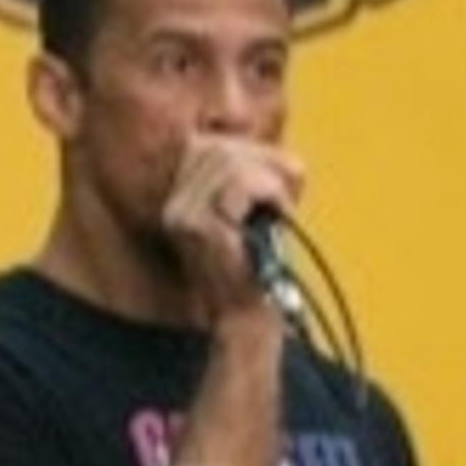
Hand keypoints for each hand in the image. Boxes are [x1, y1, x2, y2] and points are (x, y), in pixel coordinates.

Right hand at [158, 135, 306, 318]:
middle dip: (264, 160)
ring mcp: (184, 216)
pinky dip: (271, 191)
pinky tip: (282, 211)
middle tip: (290, 189)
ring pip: (229, 160)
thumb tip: (281, 159)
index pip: (206, 146)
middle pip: (218, 148)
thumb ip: (251, 184)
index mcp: (179, 201)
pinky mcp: (202, 229)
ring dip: (270, 177)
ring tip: (285, 205)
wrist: (247, 318)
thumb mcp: (251, 217)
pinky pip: (240, 185)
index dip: (248, 152)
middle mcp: (175, 206)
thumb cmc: (257, 269)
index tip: (277, 178)